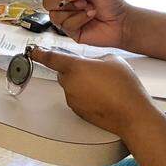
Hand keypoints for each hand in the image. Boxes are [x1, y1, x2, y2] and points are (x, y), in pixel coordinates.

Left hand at [28, 47, 150, 136]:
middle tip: (95, 71)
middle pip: (64, 72)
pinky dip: (86, 96)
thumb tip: (93, 63)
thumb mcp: (113, 60)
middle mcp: (69, 84)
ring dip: (82, 83)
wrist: (131, 115)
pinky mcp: (78, 111)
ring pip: (72, 85)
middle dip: (75, 70)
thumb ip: (96, 58)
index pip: (51, 58)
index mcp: (75, 68)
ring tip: (104, 86)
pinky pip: (78, 98)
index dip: (40, 53)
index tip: (33, 51)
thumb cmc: (124, 87)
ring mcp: (73, 99)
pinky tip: (103, 96)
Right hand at [42, 0, 129, 47]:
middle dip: (64, 0)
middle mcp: (65, 4)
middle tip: (82, 0)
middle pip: (46, 1)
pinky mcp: (70, 31)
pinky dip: (79, 19)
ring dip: (74, 10)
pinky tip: (89, 17)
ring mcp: (66, 18)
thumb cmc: (112, 3)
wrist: (122, 21)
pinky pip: (65, 25)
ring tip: (89, 9)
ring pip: (54, 14)